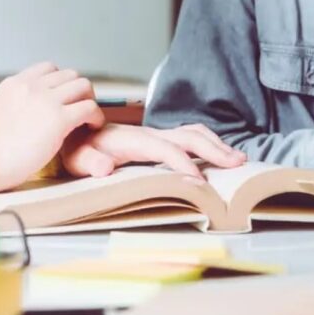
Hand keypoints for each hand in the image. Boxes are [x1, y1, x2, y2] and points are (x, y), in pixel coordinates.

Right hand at [0, 63, 104, 191]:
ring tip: (87, 120)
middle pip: (70, 75)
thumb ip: (17, 103)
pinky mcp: (59, 119)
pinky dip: (95, 117)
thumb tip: (29, 108)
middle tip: (79, 111)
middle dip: (79, 91)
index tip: (64, 100)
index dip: (62, 83)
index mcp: (15, 83)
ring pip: (83, 86)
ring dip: (89, 101)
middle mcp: (31, 86)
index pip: (48, 69)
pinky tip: (91, 128)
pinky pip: (89, 108)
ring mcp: (46, 101)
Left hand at [60, 123, 246, 179]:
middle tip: (238, 164)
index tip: (200, 182)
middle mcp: (149, 134)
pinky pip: (189, 138)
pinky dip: (209, 144)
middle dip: (214, 150)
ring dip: (217, 145)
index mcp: (133, 139)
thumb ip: (90, 162)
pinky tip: (220, 155)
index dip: (183, 164)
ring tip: (239, 159)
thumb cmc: (76, 148)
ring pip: (193, 133)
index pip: (165, 149)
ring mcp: (155, 136)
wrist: (74, 132)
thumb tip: (105, 167)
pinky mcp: (158, 140)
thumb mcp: (76, 158)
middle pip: (189, 136)